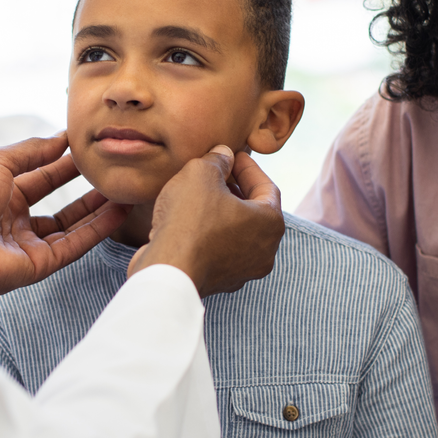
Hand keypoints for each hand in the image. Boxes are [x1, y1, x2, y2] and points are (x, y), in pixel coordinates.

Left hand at [0, 134, 127, 296]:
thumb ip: (32, 151)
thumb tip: (61, 138)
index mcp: (4, 194)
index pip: (45, 177)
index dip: (68, 165)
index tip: (93, 151)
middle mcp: (19, 219)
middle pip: (63, 204)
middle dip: (89, 189)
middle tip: (115, 173)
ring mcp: (30, 244)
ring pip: (73, 225)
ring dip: (99, 210)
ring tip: (124, 192)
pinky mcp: (40, 264)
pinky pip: (74, 244)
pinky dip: (97, 229)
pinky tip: (117, 212)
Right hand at [126, 146, 283, 296]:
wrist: (167, 271)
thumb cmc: (188, 220)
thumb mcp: (201, 173)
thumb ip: (217, 160)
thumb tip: (223, 156)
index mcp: (271, 223)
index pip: (266, 186)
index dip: (247, 166)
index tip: (230, 155)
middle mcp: (265, 250)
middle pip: (254, 210)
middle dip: (235, 189)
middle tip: (216, 173)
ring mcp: (245, 270)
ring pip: (237, 232)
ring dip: (222, 212)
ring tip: (200, 195)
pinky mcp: (222, 282)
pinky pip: (221, 250)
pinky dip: (211, 234)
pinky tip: (189, 221)